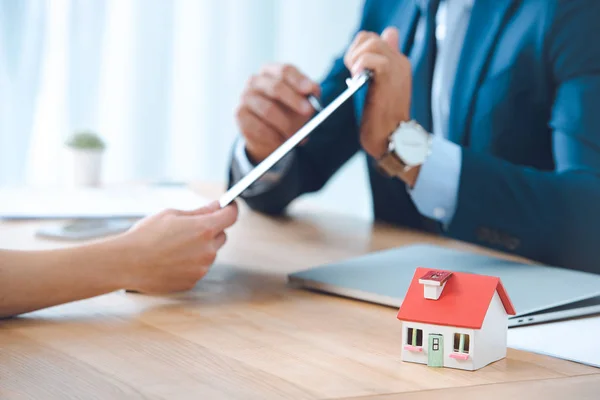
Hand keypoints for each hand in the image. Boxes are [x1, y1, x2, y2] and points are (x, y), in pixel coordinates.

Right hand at [115, 201, 238, 292]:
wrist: (127, 263)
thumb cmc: (145, 236)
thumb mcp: (171, 215)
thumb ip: (199, 212)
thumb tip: (217, 206)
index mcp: (204, 229)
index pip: (231, 217)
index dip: (231, 210)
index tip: (229, 207)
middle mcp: (207, 250)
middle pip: (222, 236)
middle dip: (211, 230)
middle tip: (190, 228)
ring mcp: (201, 268)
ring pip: (210, 253)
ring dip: (200, 248)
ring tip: (174, 246)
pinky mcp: (193, 281)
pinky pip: (199, 268)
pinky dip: (191, 263)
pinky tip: (172, 259)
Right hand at [236, 63, 320, 162]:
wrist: (266, 134)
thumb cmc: (287, 112)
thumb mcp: (301, 102)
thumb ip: (309, 95)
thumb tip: (314, 93)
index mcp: (272, 71)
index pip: (285, 71)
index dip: (299, 80)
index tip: (310, 90)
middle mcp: (255, 80)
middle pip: (275, 87)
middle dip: (294, 100)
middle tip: (308, 111)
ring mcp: (245, 96)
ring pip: (268, 109)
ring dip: (285, 124)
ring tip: (295, 135)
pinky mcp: (239, 114)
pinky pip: (259, 126)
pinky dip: (273, 136)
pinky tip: (281, 141)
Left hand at [344, 27, 411, 157]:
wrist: (392, 138)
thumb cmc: (383, 121)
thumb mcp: (379, 90)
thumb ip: (378, 69)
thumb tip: (381, 50)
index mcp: (398, 64)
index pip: (379, 36)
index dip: (361, 48)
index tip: (356, 69)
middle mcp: (400, 62)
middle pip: (371, 37)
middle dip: (354, 52)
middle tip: (352, 74)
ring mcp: (396, 68)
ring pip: (372, 43)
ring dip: (356, 58)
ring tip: (355, 76)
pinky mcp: (389, 76)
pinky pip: (373, 57)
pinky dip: (361, 64)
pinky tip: (357, 78)